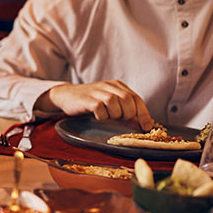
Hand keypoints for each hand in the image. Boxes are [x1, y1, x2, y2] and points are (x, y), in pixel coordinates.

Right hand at [38, 80, 153, 129]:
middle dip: (128, 115)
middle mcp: (109, 86)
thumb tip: (141, 123)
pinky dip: (102, 116)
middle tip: (119, 120)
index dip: (144, 114)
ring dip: (114, 115)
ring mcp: (97, 92)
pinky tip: (97, 116)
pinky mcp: (87, 99)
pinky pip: (100, 108)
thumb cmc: (90, 101)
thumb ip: (123, 107)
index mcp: (117, 86)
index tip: (146, 127)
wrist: (66, 95)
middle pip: (128, 100)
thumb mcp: (109, 100)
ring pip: (114, 103)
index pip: (136, 99)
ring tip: (107, 117)